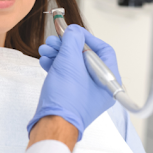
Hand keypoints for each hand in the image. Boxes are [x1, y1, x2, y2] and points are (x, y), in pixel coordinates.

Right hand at [27, 24, 120, 140]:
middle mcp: (98, 85)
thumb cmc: (66, 99)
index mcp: (108, 79)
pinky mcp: (70, 93)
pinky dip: (55, 64)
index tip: (72, 32)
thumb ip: (73, 41)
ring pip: (72, 64)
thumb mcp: (69, 62)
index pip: (103, 50)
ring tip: (45, 50)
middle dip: (66, 45)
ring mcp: (84, 90)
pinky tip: (45, 60)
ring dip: (57, 53)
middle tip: (53, 40)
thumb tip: (74, 30)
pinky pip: (65, 73)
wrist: (51, 122)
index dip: (86, 38)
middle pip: (84, 56)